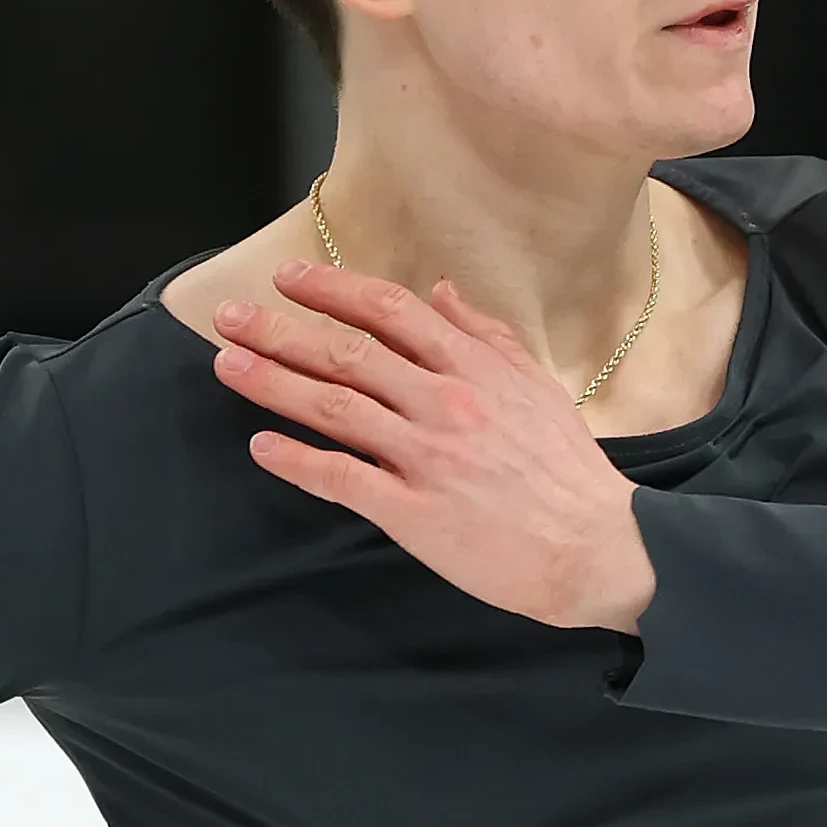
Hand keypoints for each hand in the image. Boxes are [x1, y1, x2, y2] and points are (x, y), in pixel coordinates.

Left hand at [209, 259, 660, 631]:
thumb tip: (443, 291)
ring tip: (229, 365)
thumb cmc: (568, 471)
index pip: (391, 312)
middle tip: (230, 316)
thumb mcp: (537, 386)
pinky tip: (262, 447)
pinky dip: (299, 460)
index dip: (334, 290)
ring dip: (274, 383)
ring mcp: (427, 458)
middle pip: (349, 352)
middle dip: (281, 329)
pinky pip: (344, 478)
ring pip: (336, 406)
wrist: (598, 548)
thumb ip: (487, 335)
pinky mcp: (416, 513)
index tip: (289, 278)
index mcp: (474, 368)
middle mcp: (445, 403)